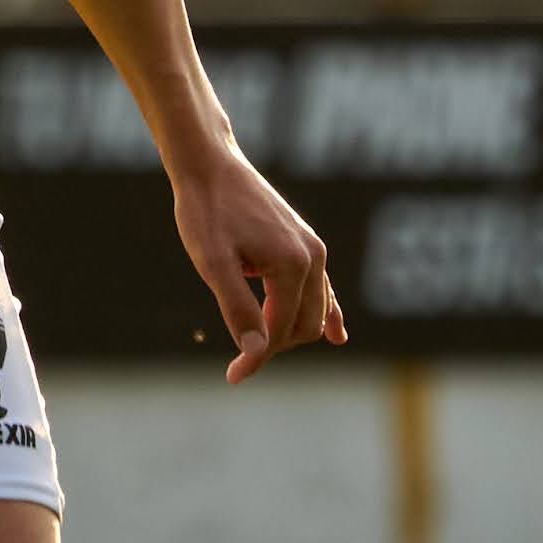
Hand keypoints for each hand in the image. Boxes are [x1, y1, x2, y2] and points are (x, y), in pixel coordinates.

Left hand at [173, 145, 344, 383]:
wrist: (209, 165)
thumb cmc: (205, 212)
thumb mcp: (212, 263)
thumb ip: (237, 307)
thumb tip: (257, 351)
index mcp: (293, 265)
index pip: (280, 330)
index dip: (257, 357)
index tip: (233, 376)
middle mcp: (313, 257)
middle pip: (304, 325)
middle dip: (275, 345)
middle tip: (237, 357)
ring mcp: (313, 248)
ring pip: (314, 309)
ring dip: (290, 332)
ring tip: (262, 351)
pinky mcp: (306, 242)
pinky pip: (323, 287)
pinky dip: (328, 313)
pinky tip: (337, 336)